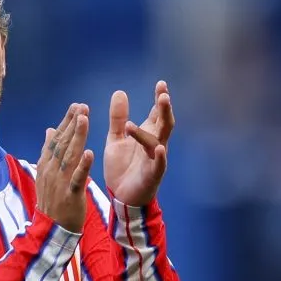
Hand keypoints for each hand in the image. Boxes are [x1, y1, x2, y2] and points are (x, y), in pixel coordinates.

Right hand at [35, 103, 93, 232]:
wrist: (52, 229)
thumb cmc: (53, 200)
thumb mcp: (47, 174)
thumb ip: (49, 152)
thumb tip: (50, 130)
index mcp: (46, 164)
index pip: (56, 139)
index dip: (66, 122)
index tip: (76, 106)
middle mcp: (51, 170)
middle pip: (62, 143)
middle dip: (72, 124)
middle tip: (81, 106)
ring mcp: (59, 182)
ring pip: (69, 156)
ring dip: (76, 137)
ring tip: (84, 119)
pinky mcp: (70, 194)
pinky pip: (77, 178)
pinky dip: (82, 165)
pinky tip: (89, 152)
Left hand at [104, 81, 175, 205]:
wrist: (120, 196)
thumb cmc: (122, 167)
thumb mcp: (116, 139)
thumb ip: (118, 118)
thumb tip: (119, 92)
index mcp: (146, 134)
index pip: (157, 113)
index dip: (160, 99)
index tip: (161, 84)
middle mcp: (154, 144)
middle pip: (164, 124)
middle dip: (165, 110)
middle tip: (163, 95)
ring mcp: (155, 160)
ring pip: (159, 142)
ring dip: (152, 131)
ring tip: (136, 123)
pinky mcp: (152, 175)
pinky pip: (159, 165)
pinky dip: (159, 157)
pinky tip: (159, 148)